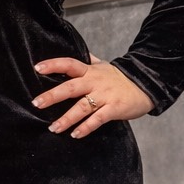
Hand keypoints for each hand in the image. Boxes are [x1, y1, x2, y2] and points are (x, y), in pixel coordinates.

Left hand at [32, 54, 153, 138]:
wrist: (146, 85)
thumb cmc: (119, 78)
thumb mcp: (103, 65)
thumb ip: (88, 60)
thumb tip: (75, 49)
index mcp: (90, 71)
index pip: (69, 64)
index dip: (53, 65)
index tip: (37, 68)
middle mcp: (95, 82)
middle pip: (71, 87)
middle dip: (52, 96)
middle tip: (36, 103)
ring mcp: (104, 96)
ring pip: (82, 107)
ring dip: (66, 119)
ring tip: (53, 128)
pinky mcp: (114, 109)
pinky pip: (97, 120)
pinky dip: (86, 127)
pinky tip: (75, 134)